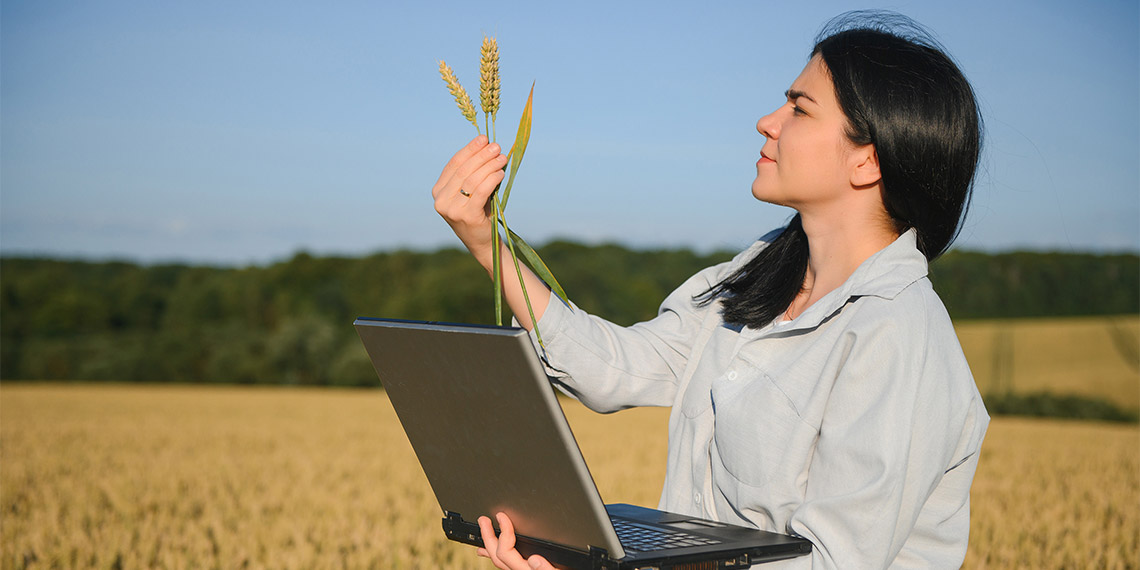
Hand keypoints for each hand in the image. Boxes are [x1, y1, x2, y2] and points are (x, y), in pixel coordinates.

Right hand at [432, 135, 509, 269]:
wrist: (482, 242)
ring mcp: (452, 209)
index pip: (454, 164)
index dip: (469, 149)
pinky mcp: (466, 216)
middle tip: (496, 147)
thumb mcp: (471, 191)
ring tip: (502, 158)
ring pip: (473, 179)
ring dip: (489, 165)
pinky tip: (501, 174)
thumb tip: (487, 145)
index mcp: (438, 191)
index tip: (483, 139)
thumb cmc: (478, 212)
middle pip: (463, 170)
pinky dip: (492, 179)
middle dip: (481, 155)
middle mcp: (441, 200)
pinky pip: (481, 191)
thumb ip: (473, 172)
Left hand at [476, 512, 556, 569]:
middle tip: (484, 520)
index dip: (502, 532)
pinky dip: (498, 553)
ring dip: (490, 544)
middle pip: (497, 556)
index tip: (502, 517)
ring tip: (484, 532)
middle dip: (488, 536)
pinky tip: (495, 550)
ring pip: (499, 561)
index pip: (505, 552)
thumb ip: (547, 569)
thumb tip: (534, 559)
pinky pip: (506, 563)